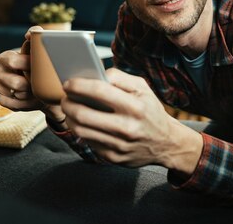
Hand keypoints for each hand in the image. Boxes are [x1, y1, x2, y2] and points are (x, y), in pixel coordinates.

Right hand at [0, 26, 64, 122]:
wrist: (43, 87)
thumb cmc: (41, 66)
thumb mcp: (39, 52)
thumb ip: (36, 38)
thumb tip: (31, 32)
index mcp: (6, 57)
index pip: (12, 61)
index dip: (28, 66)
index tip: (39, 66)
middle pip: (16, 82)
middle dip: (32, 83)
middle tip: (41, 81)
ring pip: (18, 94)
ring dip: (32, 94)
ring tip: (39, 90)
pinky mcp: (2, 100)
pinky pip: (16, 105)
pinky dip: (28, 103)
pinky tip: (34, 98)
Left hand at [61, 68, 202, 172]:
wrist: (166, 143)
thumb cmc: (151, 111)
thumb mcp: (143, 89)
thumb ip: (120, 77)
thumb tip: (95, 74)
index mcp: (135, 107)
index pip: (99, 91)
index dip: (79, 86)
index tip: (68, 83)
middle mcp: (127, 128)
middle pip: (83, 114)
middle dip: (68, 103)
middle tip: (65, 97)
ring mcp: (119, 146)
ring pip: (81, 131)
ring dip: (69, 118)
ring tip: (69, 109)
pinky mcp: (114, 158)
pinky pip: (89, 142)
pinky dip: (81, 130)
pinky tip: (82, 122)